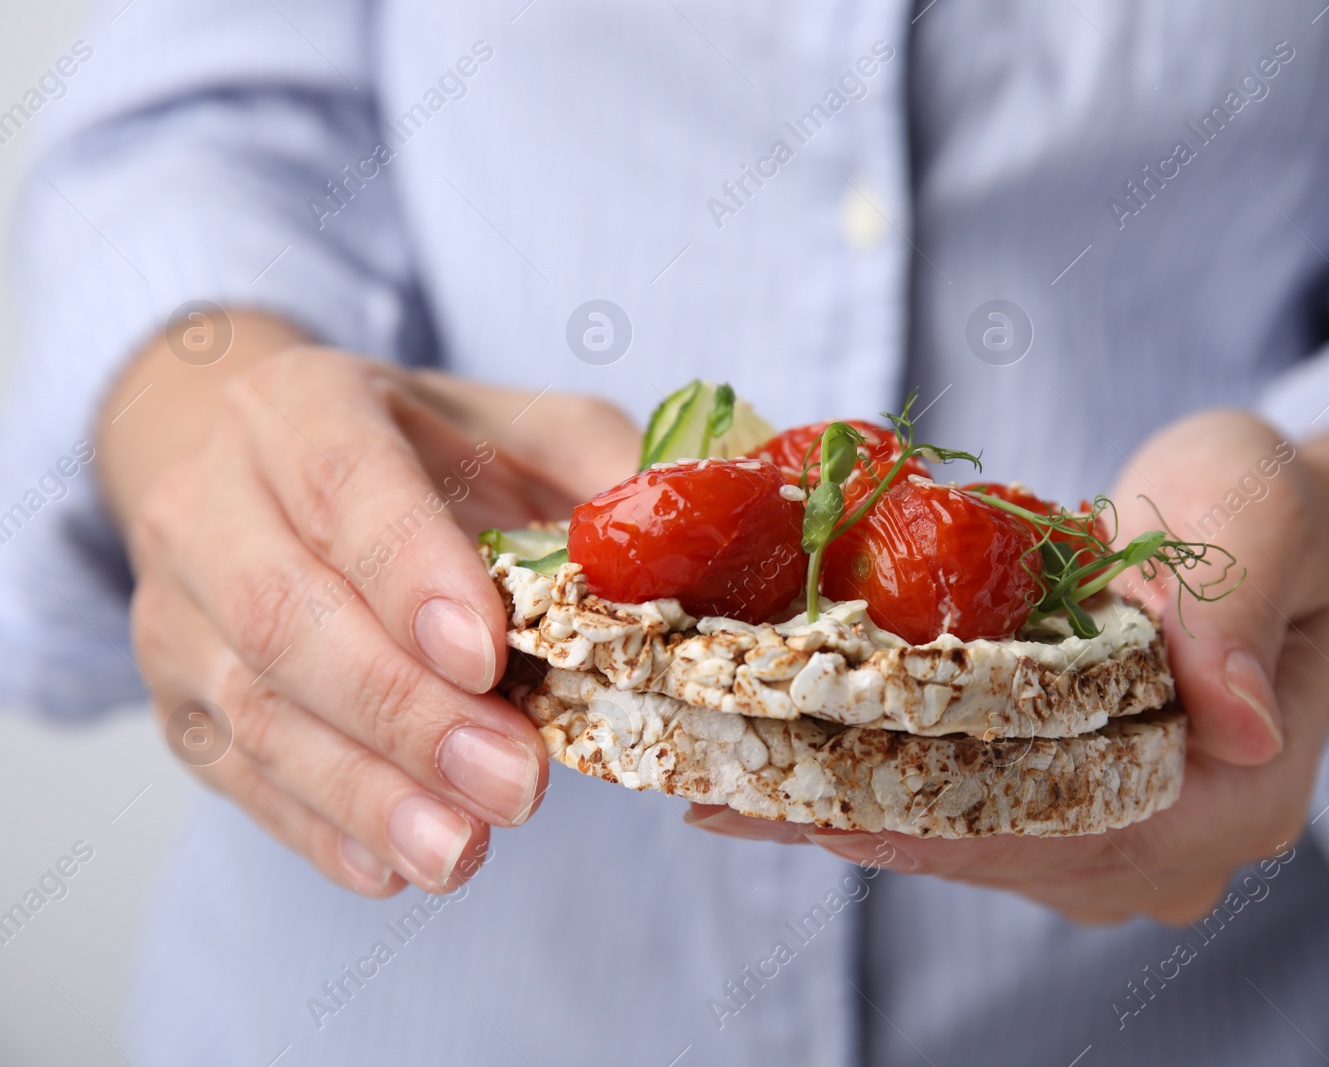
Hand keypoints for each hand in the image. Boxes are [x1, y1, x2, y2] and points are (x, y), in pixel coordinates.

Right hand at [101, 318, 638, 895]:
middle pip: (285, 613)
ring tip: (461, 851)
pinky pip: (233, 773)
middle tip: (514, 785)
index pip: (345, 484)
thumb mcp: (527, 431)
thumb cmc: (427, 456)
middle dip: (405, 711)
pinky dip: (315, 826)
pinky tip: (390, 866)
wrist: (273, 476)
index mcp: (305, 407)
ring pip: (254, 709)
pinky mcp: (176, 698)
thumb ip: (609, 477)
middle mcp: (214, 500)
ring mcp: (175, 605)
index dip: (409, 573)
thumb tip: (693, 550)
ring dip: (365, 792)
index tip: (488, 658)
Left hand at [689, 409, 1328, 923]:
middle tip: (731, 791)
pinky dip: (870, 796)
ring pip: (973, 844)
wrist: (1254, 527)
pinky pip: (961, 818)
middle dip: (870, 819)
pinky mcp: (1065, 811)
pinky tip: (768, 783)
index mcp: (1244, 790)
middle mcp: (1178, 844)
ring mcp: (1119, 840)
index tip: (837, 808)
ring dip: (850, 814)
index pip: (1092, 826)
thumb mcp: (1259, 512)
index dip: (960, 822)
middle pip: (1011, 850)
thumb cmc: (1262, 507)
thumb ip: (1238, 608)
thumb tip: (1231, 720)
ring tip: (723, 785)